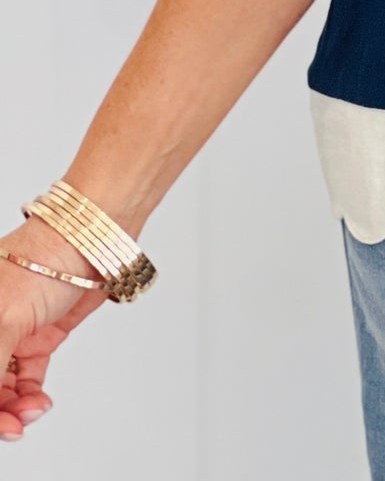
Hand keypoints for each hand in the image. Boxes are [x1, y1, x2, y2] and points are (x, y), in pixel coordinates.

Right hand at [0, 217, 113, 441]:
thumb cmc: (44, 257)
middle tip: (14, 426)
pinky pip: (26, 376)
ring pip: (3, 385)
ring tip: (32, 410)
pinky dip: (29, 394)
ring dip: (14, 406)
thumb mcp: (4, 318)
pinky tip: (37, 402)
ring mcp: (13, 331)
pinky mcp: (41, 334)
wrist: (95, 236)